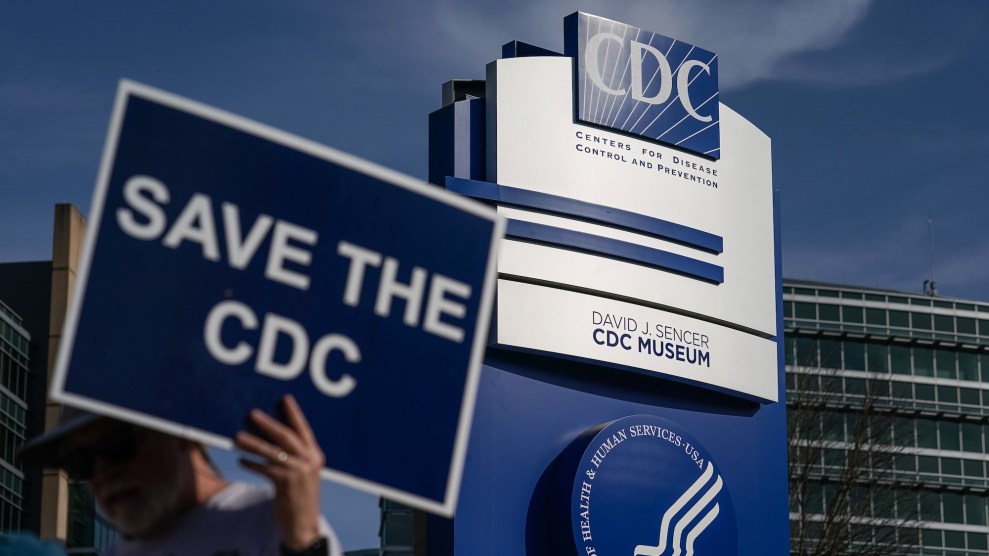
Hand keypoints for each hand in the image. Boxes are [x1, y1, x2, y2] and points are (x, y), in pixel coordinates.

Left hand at [235, 394, 324, 550]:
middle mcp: (309, 461)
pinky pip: (265, 469)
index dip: (294, 414)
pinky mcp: (286, 484)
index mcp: (315, 455)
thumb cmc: (301, 495)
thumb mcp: (305, 473)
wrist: (304, 523)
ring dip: (253, 443)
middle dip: (268, 424)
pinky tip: (241, 460)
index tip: (284, 398)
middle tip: (252, 413)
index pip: (304, 430)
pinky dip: (252, 464)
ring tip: (237, 437)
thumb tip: (272, 437)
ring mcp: (298, 472)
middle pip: (286, 437)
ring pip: (272, 452)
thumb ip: (296, 456)